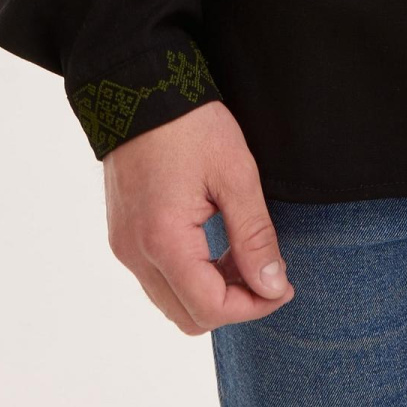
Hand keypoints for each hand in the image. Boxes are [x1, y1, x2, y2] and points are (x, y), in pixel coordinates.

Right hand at [101, 99, 294, 332]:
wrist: (139, 89)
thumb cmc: (189, 124)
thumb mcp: (235, 173)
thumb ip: (254, 235)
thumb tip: (272, 285)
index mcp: (163, 240)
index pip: (210, 307)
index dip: (254, 306)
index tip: (283, 285)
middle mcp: (135, 254)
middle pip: (188, 317)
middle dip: (233, 304)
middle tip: (266, 272)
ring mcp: (125, 247)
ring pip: (171, 303)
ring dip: (211, 293)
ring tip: (242, 255)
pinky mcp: (123, 237)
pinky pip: (157, 280)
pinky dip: (189, 278)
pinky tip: (214, 246)